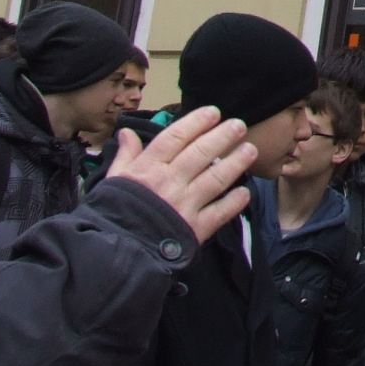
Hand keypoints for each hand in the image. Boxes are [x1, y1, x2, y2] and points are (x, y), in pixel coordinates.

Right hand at [104, 107, 255, 243]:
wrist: (117, 252)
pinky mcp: (195, 229)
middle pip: (200, 154)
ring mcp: (184, 205)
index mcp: (148, 169)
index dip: (196, 123)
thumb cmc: (114, 213)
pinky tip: (245, 192)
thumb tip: (127, 132)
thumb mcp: (115, 180)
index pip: (175, 138)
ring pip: (215, 179)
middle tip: (239, 126)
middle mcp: (169, 183)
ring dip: (235, 163)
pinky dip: (234, 202)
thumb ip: (126, 155)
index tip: (213, 112)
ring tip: (250, 150)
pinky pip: (219, 212)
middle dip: (223, 137)